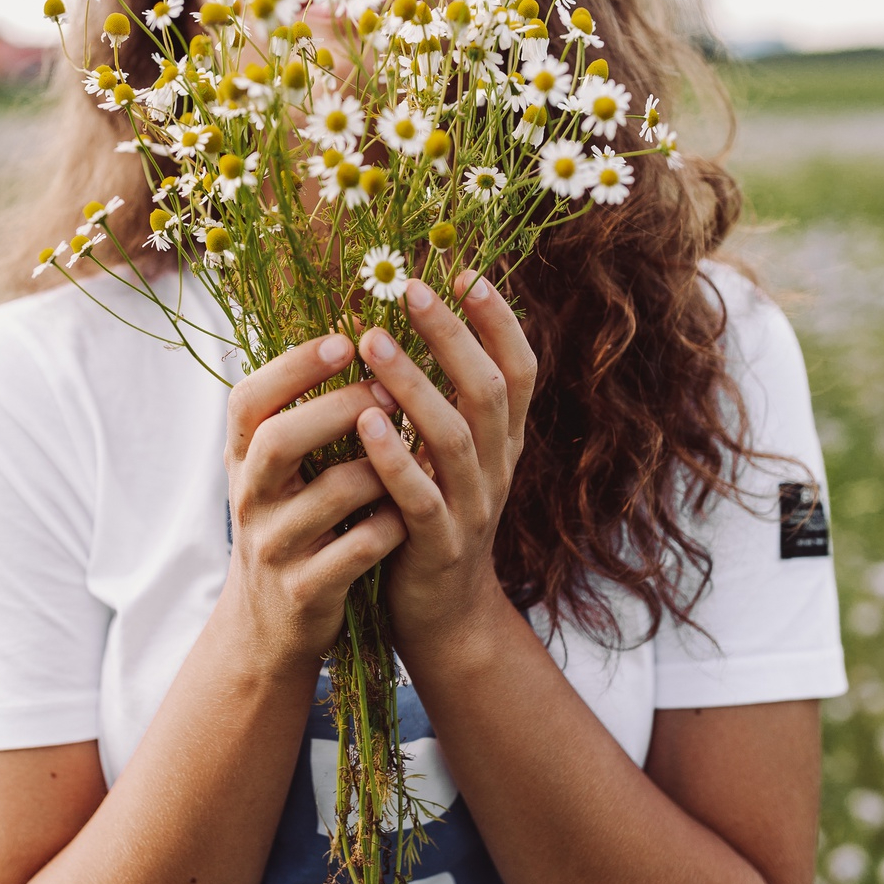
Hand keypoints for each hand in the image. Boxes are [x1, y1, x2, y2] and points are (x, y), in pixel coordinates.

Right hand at [220, 334, 407, 670]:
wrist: (272, 625)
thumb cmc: (293, 523)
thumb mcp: (280, 470)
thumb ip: (303, 412)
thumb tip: (355, 330)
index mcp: (243, 459)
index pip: (249, 399)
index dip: (293, 365)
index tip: (345, 337)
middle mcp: (250, 498)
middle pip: (278, 440)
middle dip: (337, 409)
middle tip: (389, 390)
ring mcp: (275, 547)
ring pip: (330, 494)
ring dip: (380, 467)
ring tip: (416, 452)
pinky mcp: (306, 590)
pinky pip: (357, 549)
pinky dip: (390, 527)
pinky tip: (412, 512)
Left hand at [354, 272, 537, 651]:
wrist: (441, 613)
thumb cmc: (430, 515)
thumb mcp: (449, 455)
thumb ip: (445, 399)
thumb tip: (422, 318)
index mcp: (503, 440)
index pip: (519, 369)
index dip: (499, 319)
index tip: (465, 270)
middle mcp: (498, 466)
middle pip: (488, 390)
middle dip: (451, 334)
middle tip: (409, 287)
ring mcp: (474, 508)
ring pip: (455, 438)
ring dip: (414, 385)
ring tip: (371, 342)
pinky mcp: (440, 545)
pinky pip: (422, 498)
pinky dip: (395, 458)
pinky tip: (364, 422)